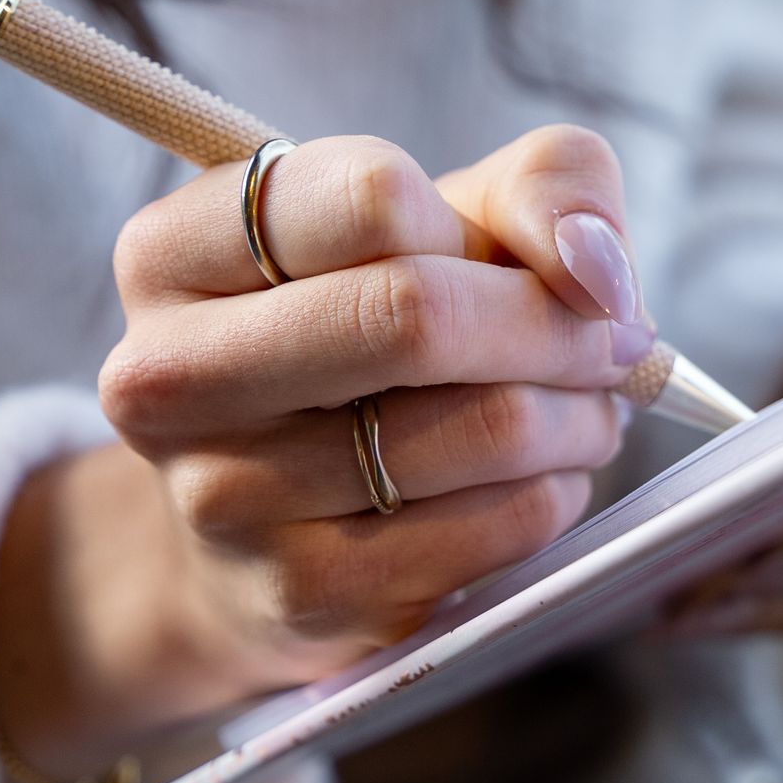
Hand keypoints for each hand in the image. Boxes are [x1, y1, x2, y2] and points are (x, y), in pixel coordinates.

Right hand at [0, 126, 651, 775]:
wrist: (265, 532)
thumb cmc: (369, 341)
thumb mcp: (447, 219)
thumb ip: (544, 187)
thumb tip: (598, 272)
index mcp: (176, 251)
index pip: (372, 197)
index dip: (493, 230)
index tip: (540, 264)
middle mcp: (169, 374)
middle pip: (417, 314)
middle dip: (558, 328)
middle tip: (614, 343)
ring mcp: (226, 495)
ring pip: (481, 428)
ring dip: (577, 416)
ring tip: (582, 411)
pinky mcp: (303, 595)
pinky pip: (500, 526)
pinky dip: (556, 492)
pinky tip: (539, 480)